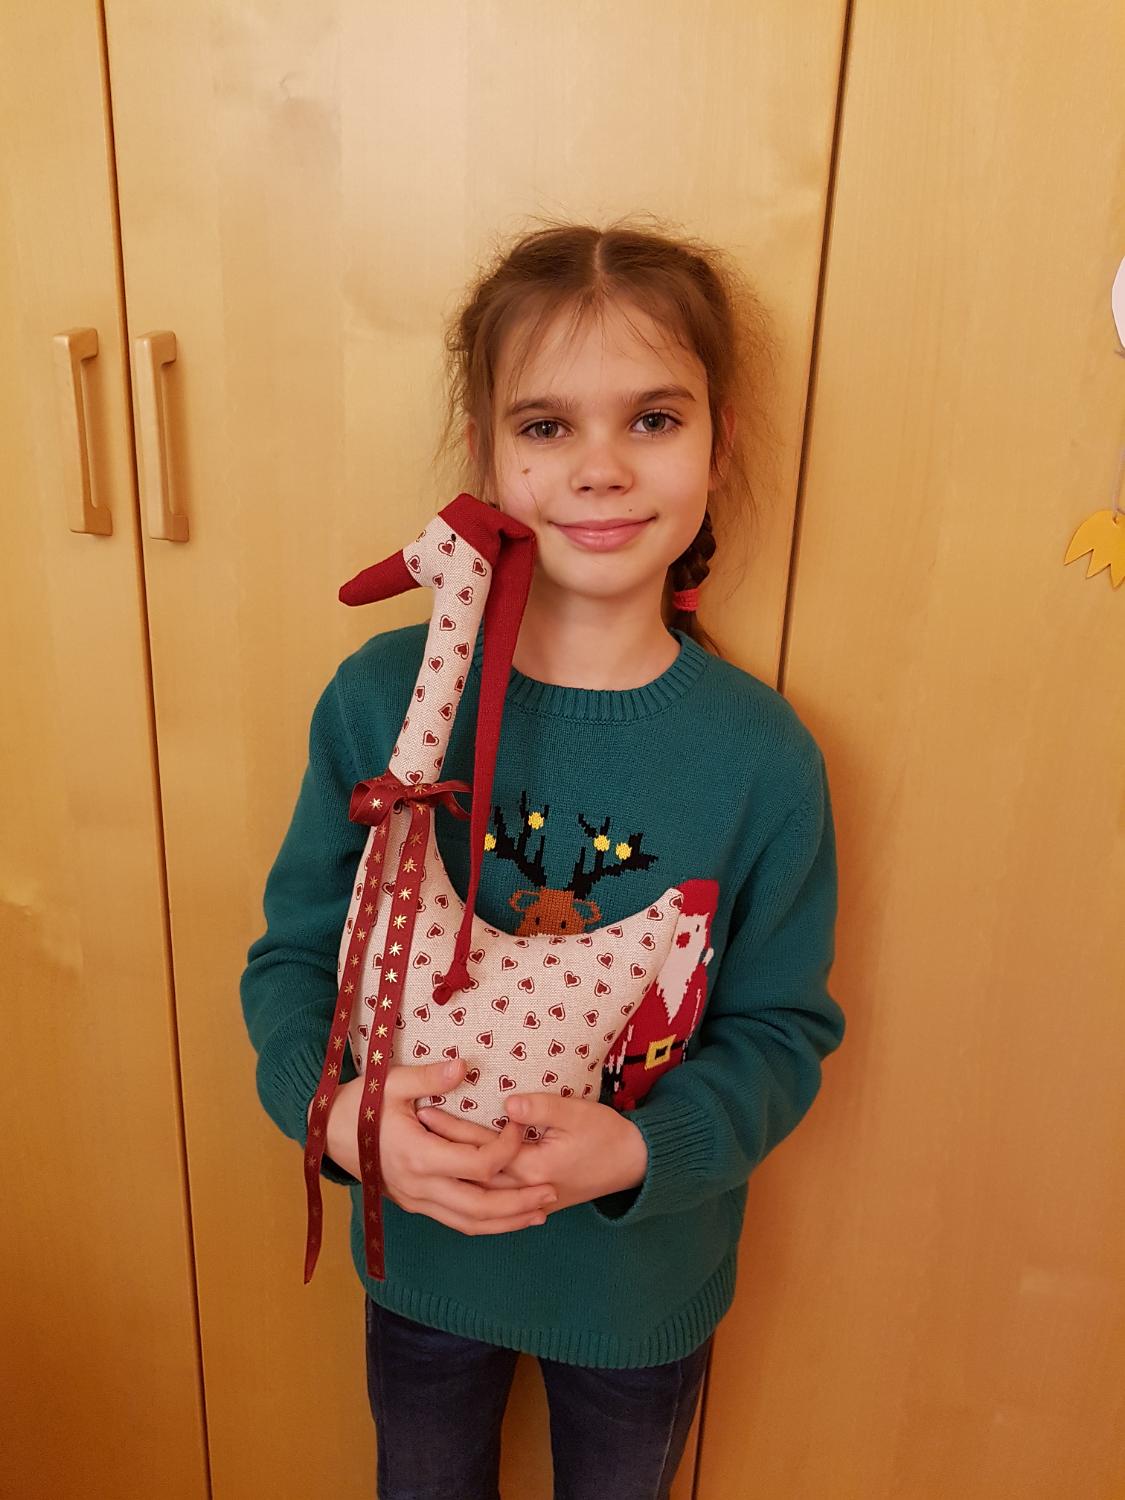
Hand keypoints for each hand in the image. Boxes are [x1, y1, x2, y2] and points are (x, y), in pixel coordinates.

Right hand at [307, 1058, 559, 1235]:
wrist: (326, 1134)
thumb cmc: (360, 1104)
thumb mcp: (390, 1082)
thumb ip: (429, 1076)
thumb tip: (464, 1067)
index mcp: (417, 1154)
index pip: (477, 1163)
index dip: (507, 1148)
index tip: (521, 1127)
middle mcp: (419, 1186)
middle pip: (480, 1206)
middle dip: (519, 1203)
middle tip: (552, 1191)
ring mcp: (416, 1200)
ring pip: (469, 1223)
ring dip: (507, 1222)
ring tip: (541, 1212)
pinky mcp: (415, 1204)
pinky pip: (456, 1222)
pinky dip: (485, 1223)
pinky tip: (508, 1217)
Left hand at [417, 1091, 648, 1210]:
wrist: (633, 1165)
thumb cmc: (606, 1135)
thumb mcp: (577, 1113)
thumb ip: (542, 1108)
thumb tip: (507, 1103)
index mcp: (530, 1166)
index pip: (481, 1148)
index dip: (452, 1129)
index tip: (425, 1110)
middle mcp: (523, 1188)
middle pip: (473, 1171)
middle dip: (443, 1149)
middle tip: (415, 1129)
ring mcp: (528, 1198)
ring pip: (480, 1190)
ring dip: (453, 1170)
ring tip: (426, 1150)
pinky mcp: (533, 1199)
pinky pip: (493, 1199)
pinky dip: (471, 1188)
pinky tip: (455, 1179)